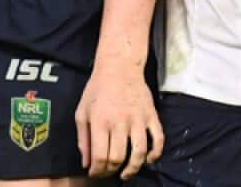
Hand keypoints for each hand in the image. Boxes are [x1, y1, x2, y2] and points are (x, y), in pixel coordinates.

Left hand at [76, 62, 162, 180]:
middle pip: (118, 158)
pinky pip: (158, 140)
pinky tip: (146, 160)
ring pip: (138, 153)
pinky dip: (154, 154)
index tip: (95, 173)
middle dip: (111, 171)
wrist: (119, 66)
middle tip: (108, 173)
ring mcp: (138, 119)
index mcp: (100, 121)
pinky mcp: (151, 116)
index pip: (100, 156)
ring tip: (126, 174)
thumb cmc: (97, 89)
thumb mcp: (82, 111)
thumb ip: (83, 139)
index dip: (97, 171)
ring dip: (132, 169)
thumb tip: (86, 164)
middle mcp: (119, 121)